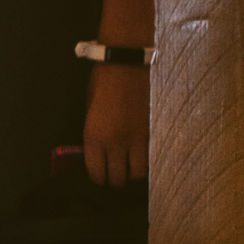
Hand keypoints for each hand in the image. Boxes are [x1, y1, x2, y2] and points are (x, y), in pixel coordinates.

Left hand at [84, 62, 148, 184]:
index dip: (98, 179)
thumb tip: (98, 152)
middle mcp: (115, 143)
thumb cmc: (103, 83)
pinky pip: (152, 157)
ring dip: (134, 174)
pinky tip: (145, 157)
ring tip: (132, 168)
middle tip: (117, 176)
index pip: (97, 173)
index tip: (101, 178)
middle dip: (116, 180)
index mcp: (94, 137)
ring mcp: (137, 139)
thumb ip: (94, 134)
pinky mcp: (153, 132)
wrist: (127, 63)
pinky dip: (149, 161)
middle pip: (118, 179)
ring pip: (139, 174)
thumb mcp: (89, 110)